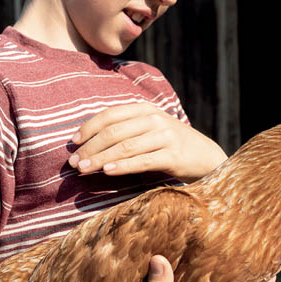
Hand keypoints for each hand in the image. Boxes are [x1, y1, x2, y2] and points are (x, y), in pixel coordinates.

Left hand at [69, 103, 227, 181]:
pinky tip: (107, 171)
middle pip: (114, 132)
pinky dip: (122, 166)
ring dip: (100, 158)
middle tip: (73, 162)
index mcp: (146, 109)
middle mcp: (156, 120)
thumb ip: (127, 130)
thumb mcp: (151, 130)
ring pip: (125, 147)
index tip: (73, 142)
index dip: (89, 128)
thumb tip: (89, 142)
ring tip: (83, 169)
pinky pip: (142, 161)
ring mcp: (166, 137)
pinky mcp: (173, 156)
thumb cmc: (171, 146)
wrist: (207, 157)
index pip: (111, 115)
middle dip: (90, 147)